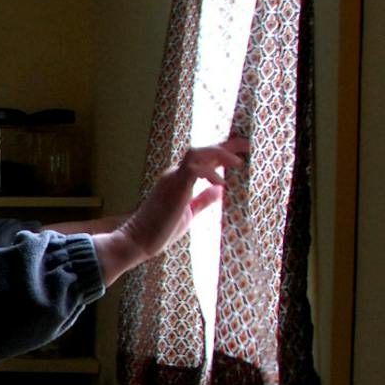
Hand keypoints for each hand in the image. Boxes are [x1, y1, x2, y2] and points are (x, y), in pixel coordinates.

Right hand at [92, 137, 248, 284]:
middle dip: (227, 145)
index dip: (223, 151)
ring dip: (220, 153)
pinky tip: (221, 184)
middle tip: (247, 144)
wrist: (137, 240)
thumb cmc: (160, 231)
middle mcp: (175, 173)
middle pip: (203, 150)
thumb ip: (203, 200)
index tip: (242, 149)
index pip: (203, 159)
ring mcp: (173, 177)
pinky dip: (211, 173)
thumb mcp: (188, 213)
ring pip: (198, 152)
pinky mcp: (174, 185)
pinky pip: (195, 169)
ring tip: (238, 163)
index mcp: (179, 179)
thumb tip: (219, 190)